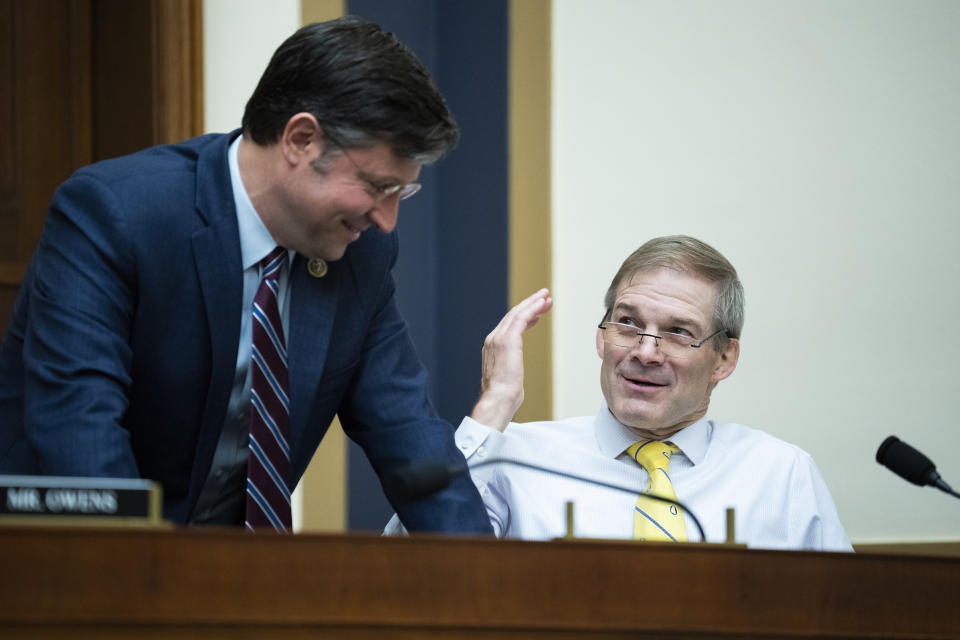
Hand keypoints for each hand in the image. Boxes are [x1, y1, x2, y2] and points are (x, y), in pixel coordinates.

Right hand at [470, 288, 552, 431]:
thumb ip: (508, 370)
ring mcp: (498, 338)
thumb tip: (512, 373)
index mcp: (491, 348)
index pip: (508, 326)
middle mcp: (492, 339)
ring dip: (533, 303)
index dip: (523, 317)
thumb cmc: (504, 397)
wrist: (498, 400)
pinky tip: (542, 304)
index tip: (536, 314)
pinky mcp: (507, 340)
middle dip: (529, 305)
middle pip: (512, 316)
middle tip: (544, 298)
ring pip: (517, 313)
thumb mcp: (506, 379)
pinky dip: (532, 308)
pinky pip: (521, 318)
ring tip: (546, 297)